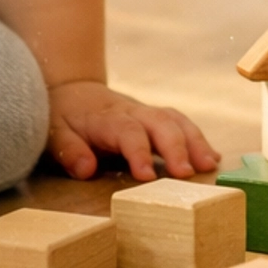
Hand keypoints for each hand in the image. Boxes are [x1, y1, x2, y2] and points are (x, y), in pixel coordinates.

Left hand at [46, 80, 220, 183]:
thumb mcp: (55, 132)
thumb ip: (69, 150)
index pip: (126, 132)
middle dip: (176, 146)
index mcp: (106, 118)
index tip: (146, 176)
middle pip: (160, 122)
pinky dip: (197, 139)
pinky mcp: (155, 119)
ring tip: (209, 165)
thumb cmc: (63, 117)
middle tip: (187, 174)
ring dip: (194, 141)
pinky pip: (180, 123)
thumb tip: (86, 169)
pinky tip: (212, 158)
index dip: (138, 152)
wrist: (73, 91)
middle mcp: (131, 113)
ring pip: (175, 120)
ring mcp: (146, 114)